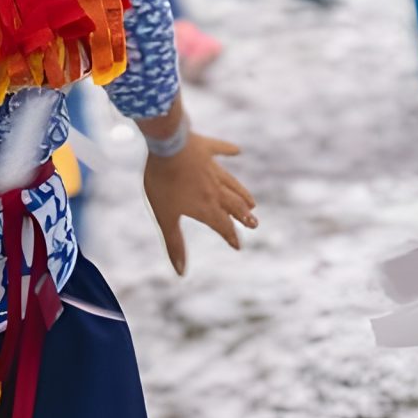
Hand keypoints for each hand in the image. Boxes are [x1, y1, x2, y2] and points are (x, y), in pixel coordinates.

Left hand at [143, 133, 255, 275]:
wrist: (166, 145)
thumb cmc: (163, 183)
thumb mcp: (165, 216)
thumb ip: (175, 243)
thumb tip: (181, 272)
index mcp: (205, 206)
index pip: (222, 225)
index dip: (230, 237)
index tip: (238, 246)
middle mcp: (213, 188)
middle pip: (232, 205)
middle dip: (243, 216)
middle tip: (254, 223)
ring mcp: (211, 167)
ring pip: (231, 183)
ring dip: (242, 193)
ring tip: (252, 202)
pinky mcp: (206, 147)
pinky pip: (221, 149)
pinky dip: (229, 150)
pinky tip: (237, 150)